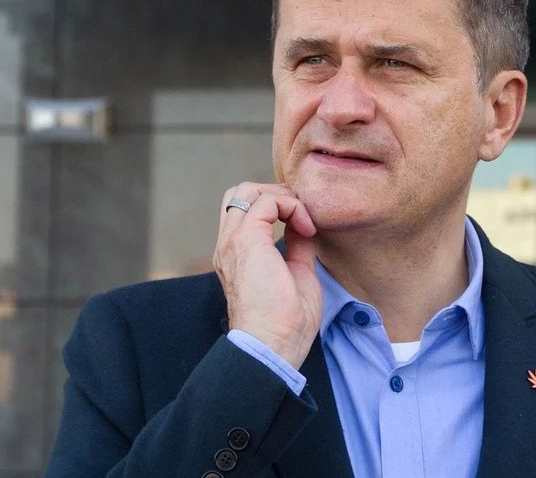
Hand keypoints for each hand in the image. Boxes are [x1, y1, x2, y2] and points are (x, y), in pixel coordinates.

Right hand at [213, 182, 320, 369]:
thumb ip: (296, 247)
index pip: (247, 210)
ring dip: (283, 196)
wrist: (273, 346)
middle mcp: (229, 244)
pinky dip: (292, 206)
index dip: (278, 206)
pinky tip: (306, 229)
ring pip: (248, 189)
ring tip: (303, 220)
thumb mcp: (296, 274)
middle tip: (301, 215)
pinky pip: (267, 200)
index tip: (306, 229)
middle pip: (241, 193)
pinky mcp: (246, 239)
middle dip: (277, 193)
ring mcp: (233, 241)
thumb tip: (304, 227)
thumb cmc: (286, 323)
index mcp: (237, 255)